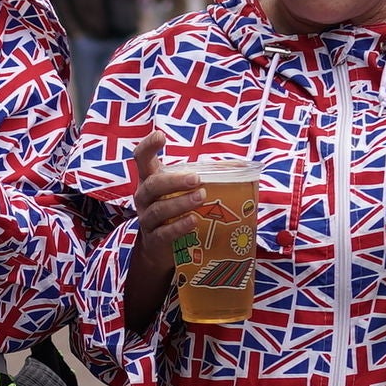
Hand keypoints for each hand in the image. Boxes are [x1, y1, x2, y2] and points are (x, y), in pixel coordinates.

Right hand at [117, 131, 209, 331]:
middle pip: (151, 185)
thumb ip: (205, 178)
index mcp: (151, 180)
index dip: (148, 146)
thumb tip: (244, 167)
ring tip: (201, 197)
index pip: (141, 159)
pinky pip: (164, 233)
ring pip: (158, 209)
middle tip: (196, 178)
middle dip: (173, 180)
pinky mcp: (154, 241)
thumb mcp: (184, 192)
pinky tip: (194, 221)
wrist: (160, 249)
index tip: (160, 136)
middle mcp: (144, 198)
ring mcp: (147, 220)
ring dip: (180, 202)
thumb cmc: (177, 212)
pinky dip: (179, 227)